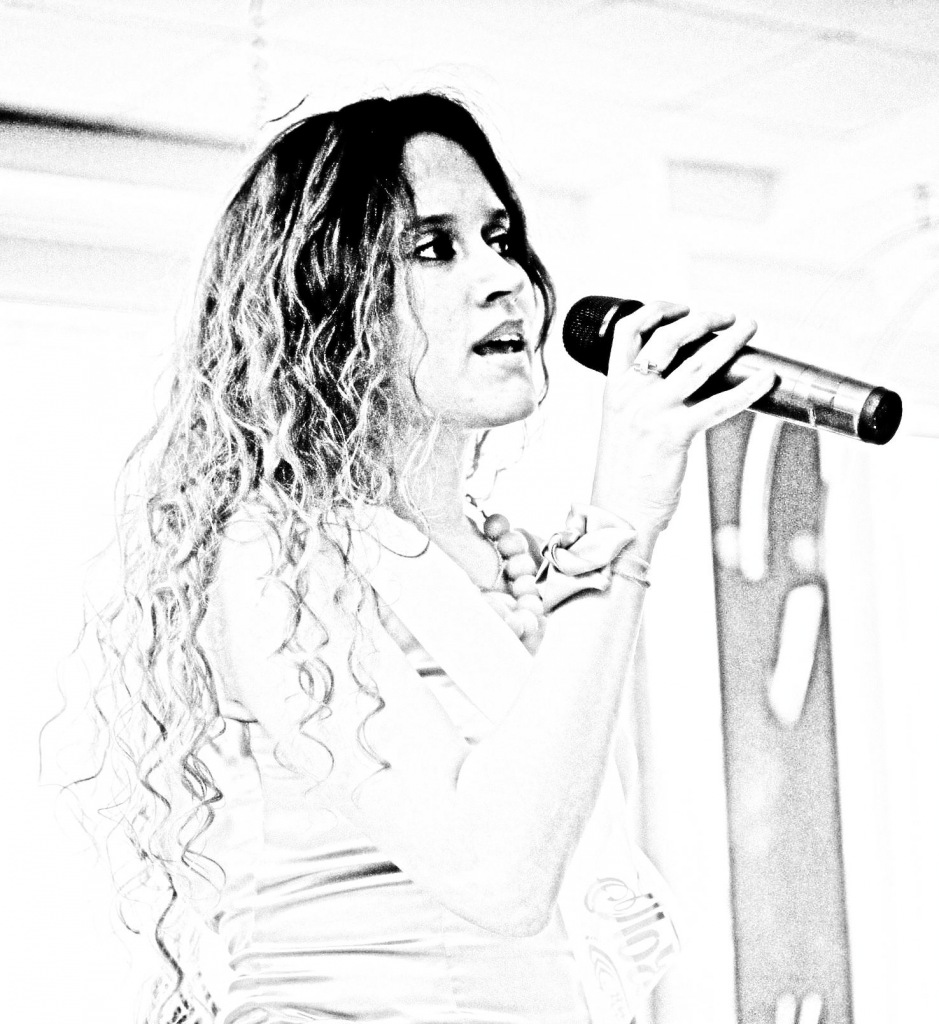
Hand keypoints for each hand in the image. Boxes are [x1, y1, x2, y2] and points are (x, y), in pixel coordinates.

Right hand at [590, 301, 775, 535]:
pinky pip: (717, 404)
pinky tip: (764, 380)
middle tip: (727, 316)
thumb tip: (679, 380)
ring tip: (748, 329)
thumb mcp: (620, 427)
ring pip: (697, 364)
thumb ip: (641, 400)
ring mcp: (651, 413)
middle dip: (703, 318)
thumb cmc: (622, 477)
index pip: (627, 331)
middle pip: (668, 337)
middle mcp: (630, 395)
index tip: (681, 305)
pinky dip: (747, 389)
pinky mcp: (674, 435)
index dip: (656, 309)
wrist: (617, 515)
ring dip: (729, 341)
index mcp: (613, 389)